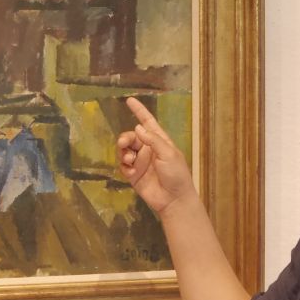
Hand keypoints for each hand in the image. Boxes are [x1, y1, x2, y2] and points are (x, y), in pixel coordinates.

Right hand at [116, 97, 196, 215]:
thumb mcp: (168, 154)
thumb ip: (153, 140)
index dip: (139, 111)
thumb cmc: (176, 174)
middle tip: (123, 143)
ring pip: (124, 150)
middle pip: (131, 136)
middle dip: (125, 138)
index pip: (147, 123)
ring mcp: (140, 162)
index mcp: (159, 141)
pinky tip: (130, 171)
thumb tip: (138, 128)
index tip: (130, 100)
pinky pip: (123, 165)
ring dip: (123, 152)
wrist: (173, 199)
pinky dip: (124, 166)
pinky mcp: (133, 174)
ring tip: (128, 159)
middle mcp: (148, 149)